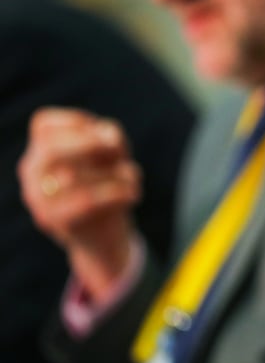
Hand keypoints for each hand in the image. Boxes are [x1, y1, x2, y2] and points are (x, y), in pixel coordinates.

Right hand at [18, 108, 140, 298]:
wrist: (104, 241)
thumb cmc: (107, 188)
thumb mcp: (112, 157)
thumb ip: (110, 139)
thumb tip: (108, 137)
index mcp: (40, 155)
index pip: (44, 123)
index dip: (78, 121)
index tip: (104, 131)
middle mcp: (32, 176)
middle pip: (51, 148)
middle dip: (89, 143)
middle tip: (116, 149)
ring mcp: (41, 202)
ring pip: (76, 175)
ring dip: (116, 172)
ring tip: (130, 177)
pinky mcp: (60, 222)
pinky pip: (89, 200)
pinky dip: (120, 192)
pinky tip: (134, 194)